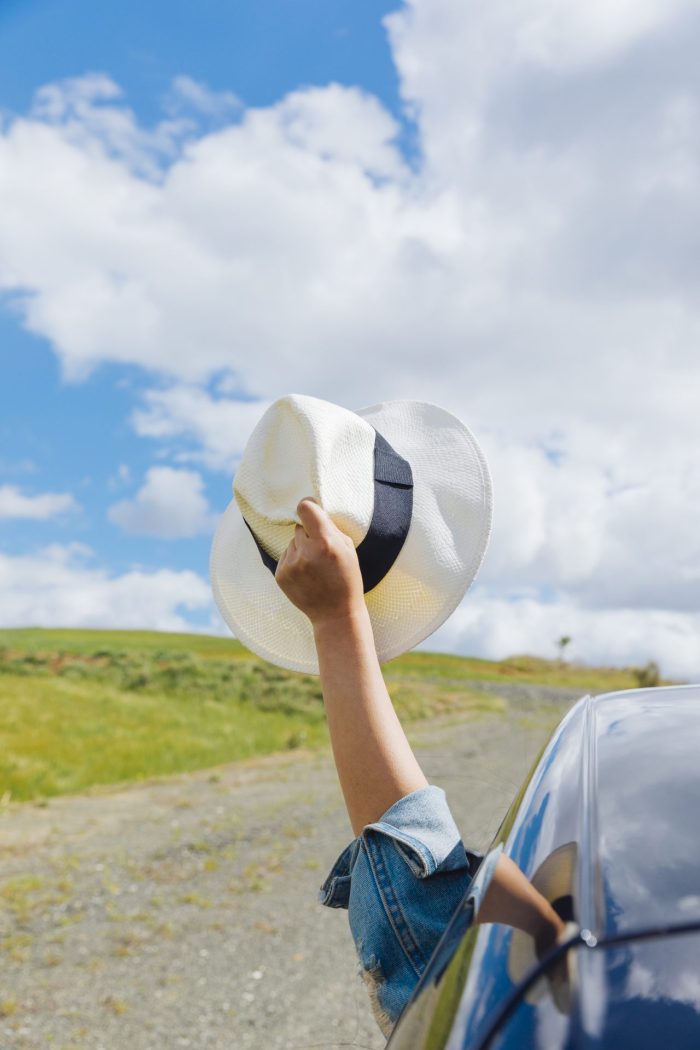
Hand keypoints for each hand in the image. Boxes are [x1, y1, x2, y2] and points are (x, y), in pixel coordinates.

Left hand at [275, 499, 364, 626]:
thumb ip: (331, 529)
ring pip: (292, 542)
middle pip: (300, 527)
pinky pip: (286, 556)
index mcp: (325, 542)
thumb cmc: (346, 579)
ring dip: (301, 549)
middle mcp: (305, 552)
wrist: (335, 614)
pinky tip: (306, 575)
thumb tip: (314, 511)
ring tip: (314, 567)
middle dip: (309, 534)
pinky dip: (295, 561)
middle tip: (321, 551)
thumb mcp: (348, 550)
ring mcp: (290, 565)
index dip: (309, 506)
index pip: (305, 508)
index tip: (312, 510)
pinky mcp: (280, 575)